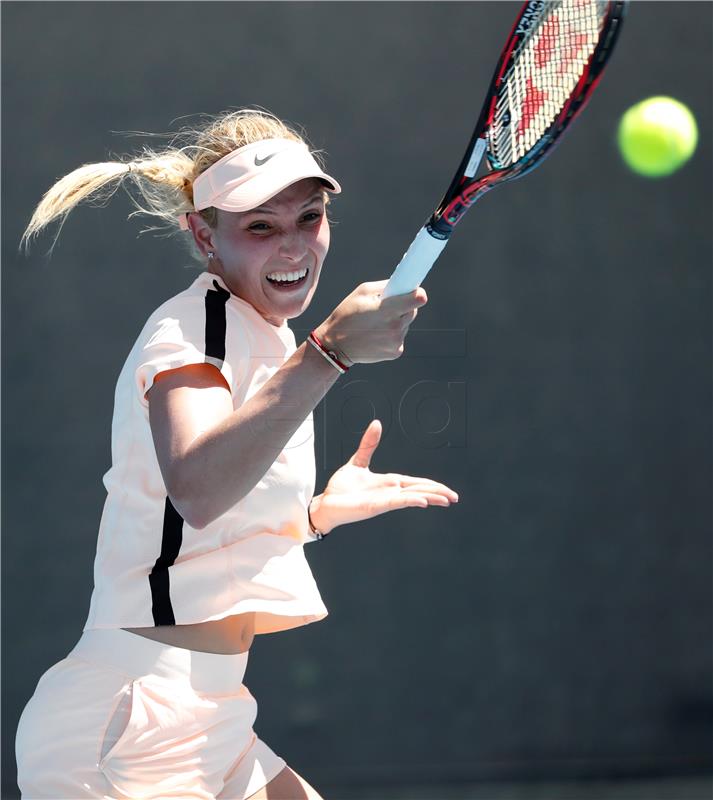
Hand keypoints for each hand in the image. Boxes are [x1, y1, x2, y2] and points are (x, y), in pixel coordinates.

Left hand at [309, 419, 458, 534]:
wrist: (326, 503)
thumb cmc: (340, 488)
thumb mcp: (357, 461)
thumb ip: (368, 444)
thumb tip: (377, 423)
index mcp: (388, 482)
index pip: (415, 482)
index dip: (431, 485)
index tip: (446, 490)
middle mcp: (389, 492)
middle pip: (418, 490)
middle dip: (437, 493)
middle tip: (454, 497)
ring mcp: (383, 500)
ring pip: (412, 498)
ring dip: (429, 498)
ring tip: (446, 500)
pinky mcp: (375, 507)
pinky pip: (395, 503)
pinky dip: (409, 501)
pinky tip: (422, 501)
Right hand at [315, 281, 427, 365]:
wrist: (335, 346)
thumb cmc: (346, 315)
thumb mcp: (362, 292)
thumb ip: (385, 286)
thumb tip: (402, 285)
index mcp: (388, 310)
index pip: (419, 299)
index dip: (416, 293)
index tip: (411, 292)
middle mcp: (396, 328)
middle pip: (413, 311)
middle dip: (403, 307)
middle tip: (387, 307)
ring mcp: (396, 342)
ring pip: (406, 325)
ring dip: (396, 321)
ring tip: (376, 324)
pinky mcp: (396, 352)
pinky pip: (400, 337)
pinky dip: (391, 335)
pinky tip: (376, 335)